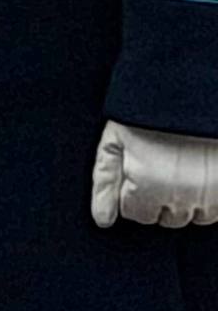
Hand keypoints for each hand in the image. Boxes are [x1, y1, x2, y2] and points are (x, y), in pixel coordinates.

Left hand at [91, 121, 217, 228]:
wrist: (196, 91)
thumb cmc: (151, 113)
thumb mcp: (115, 139)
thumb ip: (106, 181)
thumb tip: (102, 219)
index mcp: (148, 185)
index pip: (135, 213)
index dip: (133, 191)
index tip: (139, 169)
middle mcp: (182, 196)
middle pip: (166, 217)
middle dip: (159, 197)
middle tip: (162, 165)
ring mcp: (212, 196)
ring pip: (194, 216)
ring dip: (187, 198)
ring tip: (183, 165)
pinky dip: (210, 196)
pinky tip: (201, 170)